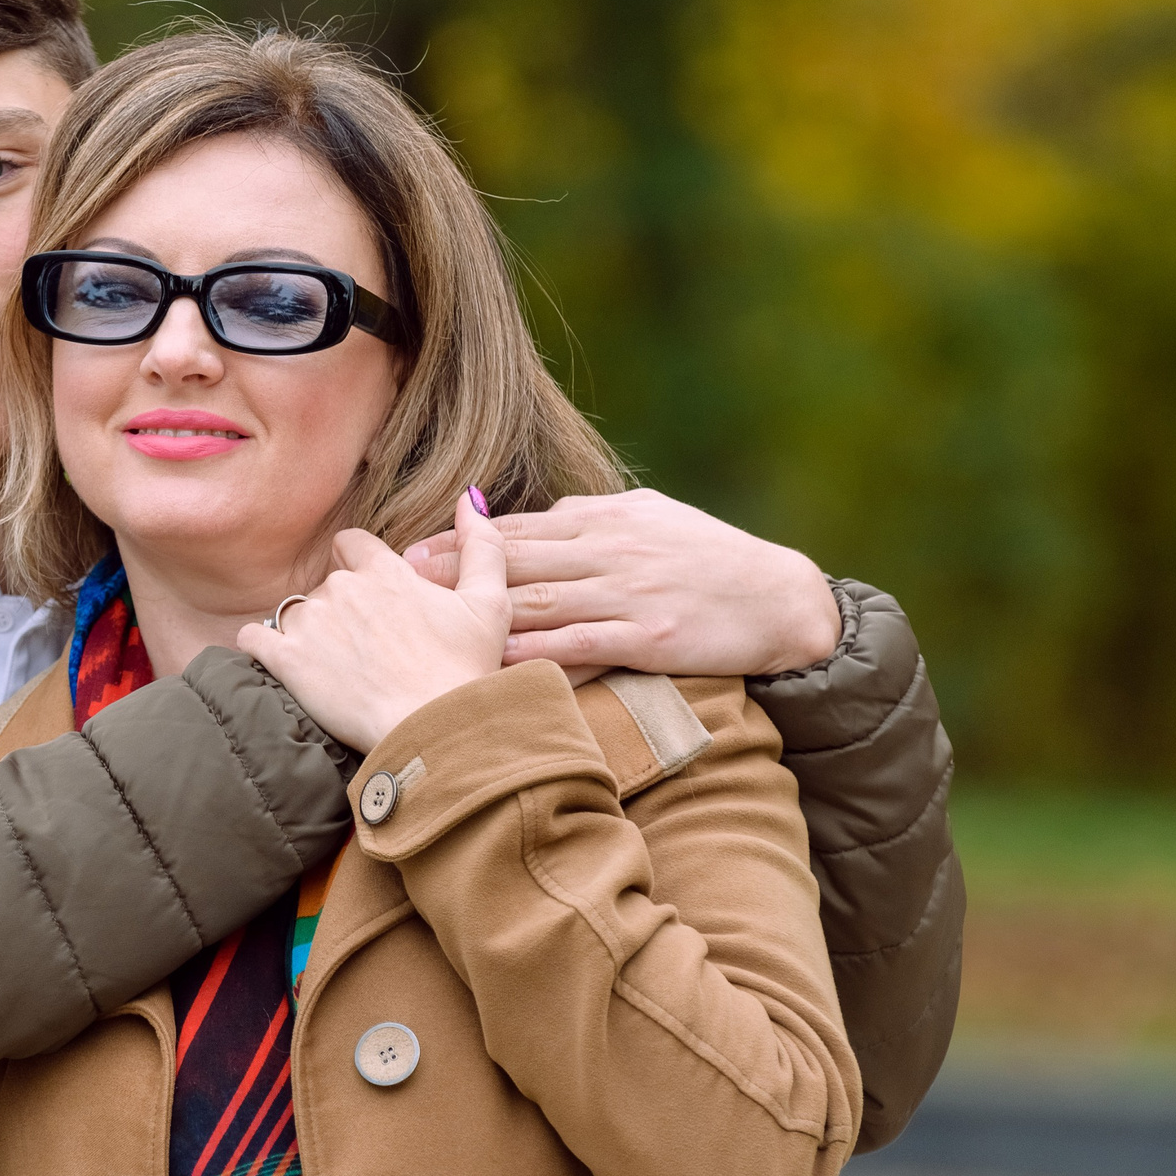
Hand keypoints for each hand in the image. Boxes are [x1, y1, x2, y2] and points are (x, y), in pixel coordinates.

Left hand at [238, 493, 512, 752]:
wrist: (434, 731)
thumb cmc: (463, 672)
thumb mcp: (489, 603)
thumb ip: (481, 544)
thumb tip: (471, 496)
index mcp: (385, 571)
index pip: (350, 543)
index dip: (357, 565)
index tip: (369, 596)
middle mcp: (342, 589)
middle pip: (325, 585)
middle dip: (339, 610)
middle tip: (364, 649)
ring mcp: (311, 623)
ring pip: (294, 614)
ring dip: (307, 635)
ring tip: (333, 670)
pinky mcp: (286, 660)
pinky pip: (253, 638)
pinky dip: (260, 647)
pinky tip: (280, 665)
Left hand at [402, 488, 840, 678]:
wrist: (784, 599)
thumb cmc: (717, 559)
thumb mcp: (655, 519)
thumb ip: (597, 517)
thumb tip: (546, 514)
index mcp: (607, 521)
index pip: (521, 530)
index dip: (460, 541)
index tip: (410, 551)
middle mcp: (608, 552)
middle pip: (515, 562)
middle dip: (449, 572)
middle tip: (392, 582)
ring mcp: (626, 595)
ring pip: (538, 601)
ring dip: (476, 612)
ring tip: (424, 622)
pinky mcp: (646, 637)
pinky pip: (578, 645)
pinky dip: (533, 652)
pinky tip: (494, 662)